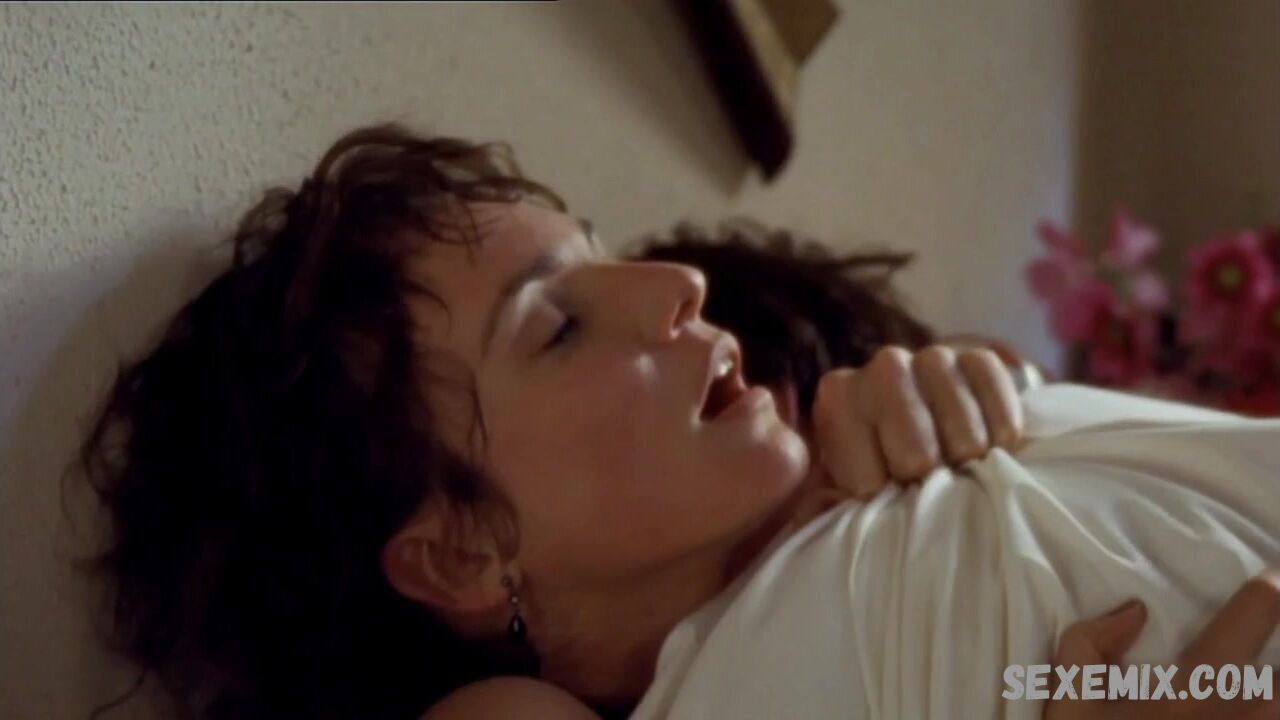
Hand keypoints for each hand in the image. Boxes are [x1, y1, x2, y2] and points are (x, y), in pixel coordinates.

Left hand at [809, 344, 1024, 498]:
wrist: (927, 415)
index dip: (881, 495)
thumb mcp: (844, 481)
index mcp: (839, 397)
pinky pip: (1001, 411)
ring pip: (966, 438)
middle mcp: (884, 367)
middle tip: (927, 475)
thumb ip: (827, 500)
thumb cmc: (879, 457)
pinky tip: (988, 442)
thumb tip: (830, 507)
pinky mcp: (979, 356)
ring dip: (968, 461)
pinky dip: (1002, 437)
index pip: (867, 478)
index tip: (883, 487)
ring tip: (957, 461)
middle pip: (919, 456)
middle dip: (927, 478)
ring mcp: (933, 356)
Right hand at [1044, 572, 1279, 719]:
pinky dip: (1267, 714)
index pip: (1259, 610)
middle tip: (1248, 669)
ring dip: (1268, 698)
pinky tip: (1253, 711)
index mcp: (1200, 687)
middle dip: (1271, 666)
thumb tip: (1135, 612)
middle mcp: (1247, 713)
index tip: (1271, 580)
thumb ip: (1087, 643)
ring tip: (1255, 694)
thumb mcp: (1066, 705)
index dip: (1271, 588)